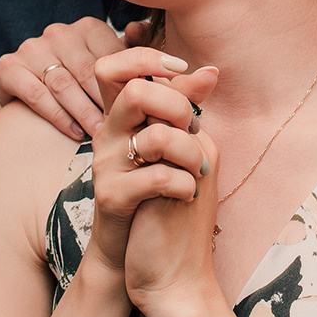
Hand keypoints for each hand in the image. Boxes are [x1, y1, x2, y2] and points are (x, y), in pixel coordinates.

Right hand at [0, 18, 153, 139]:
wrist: (29, 118)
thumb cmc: (84, 96)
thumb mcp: (114, 80)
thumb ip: (144, 72)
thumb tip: (187, 67)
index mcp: (89, 28)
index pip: (116, 51)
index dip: (142, 72)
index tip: (168, 90)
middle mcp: (59, 32)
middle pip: (89, 69)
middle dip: (110, 101)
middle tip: (131, 126)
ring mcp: (31, 48)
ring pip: (63, 82)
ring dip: (85, 111)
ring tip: (103, 134)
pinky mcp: (8, 67)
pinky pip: (37, 92)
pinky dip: (58, 114)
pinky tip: (74, 133)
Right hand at [79, 48, 218, 282]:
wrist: (153, 259)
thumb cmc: (165, 194)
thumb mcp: (176, 144)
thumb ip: (185, 107)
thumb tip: (211, 70)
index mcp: (121, 116)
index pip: (113, 66)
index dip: (145, 57)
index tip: (179, 69)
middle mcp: (107, 134)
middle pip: (135, 91)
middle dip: (178, 106)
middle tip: (192, 129)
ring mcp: (105, 165)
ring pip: (155, 137)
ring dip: (190, 153)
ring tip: (197, 170)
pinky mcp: (111, 196)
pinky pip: (159, 178)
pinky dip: (186, 185)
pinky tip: (188, 194)